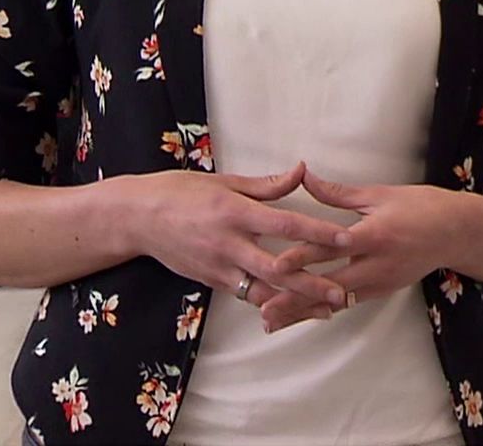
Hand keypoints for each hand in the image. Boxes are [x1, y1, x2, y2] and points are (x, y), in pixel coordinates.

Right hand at [122, 161, 353, 311]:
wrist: (137, 219)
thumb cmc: (181, 192)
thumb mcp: (224, 181)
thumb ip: (267, 185)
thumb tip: (302, 171)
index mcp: (235, 212)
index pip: (285, 225)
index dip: (317, 233)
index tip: (346, 239)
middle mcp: (229, 243)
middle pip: (277, 268)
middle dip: (312, 282)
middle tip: (343, 291)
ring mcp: (218, 266)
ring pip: (262, 291)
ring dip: (296, 302)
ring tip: (326, 310)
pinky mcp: (211, 281)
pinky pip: (245, 296)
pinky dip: (270, 304)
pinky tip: (292, 311)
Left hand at [254, 172, 475, 332]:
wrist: (458, 233)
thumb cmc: (423, 206)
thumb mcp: (381, 194)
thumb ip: (339, 193)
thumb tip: (304, 177)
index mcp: (376, 235)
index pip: (332, 248)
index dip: (302, 257)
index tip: (275, 265)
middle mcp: (377, 264)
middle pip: (329, 285)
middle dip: (295, 299)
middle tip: (264, 310)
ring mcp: (381, 282)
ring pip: (335, 301)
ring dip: (303, 312)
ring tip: (273, 321)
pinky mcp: (383, 290)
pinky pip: (348, 303)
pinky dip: (323, 309)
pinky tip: (301, 316)